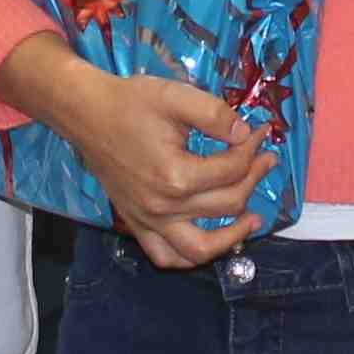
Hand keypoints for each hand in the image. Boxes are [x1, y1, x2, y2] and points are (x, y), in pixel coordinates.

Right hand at [38, 57, 272, 267]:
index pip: (232, 169)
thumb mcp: (175, 96)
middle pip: (227, 204)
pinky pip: (165, 257)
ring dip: (232, 237)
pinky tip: (209, 243)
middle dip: (254, 179)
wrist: (87, 115)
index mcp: (176, 175)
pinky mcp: (136, 224)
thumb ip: (214, 114)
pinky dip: (189, 258)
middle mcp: (163, 206)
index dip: (253, 149)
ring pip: (200, 248)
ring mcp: (148, 221)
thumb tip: (245, 134)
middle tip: (266, 160)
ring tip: (252, 220)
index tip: (261, 132)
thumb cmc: (130, 103)